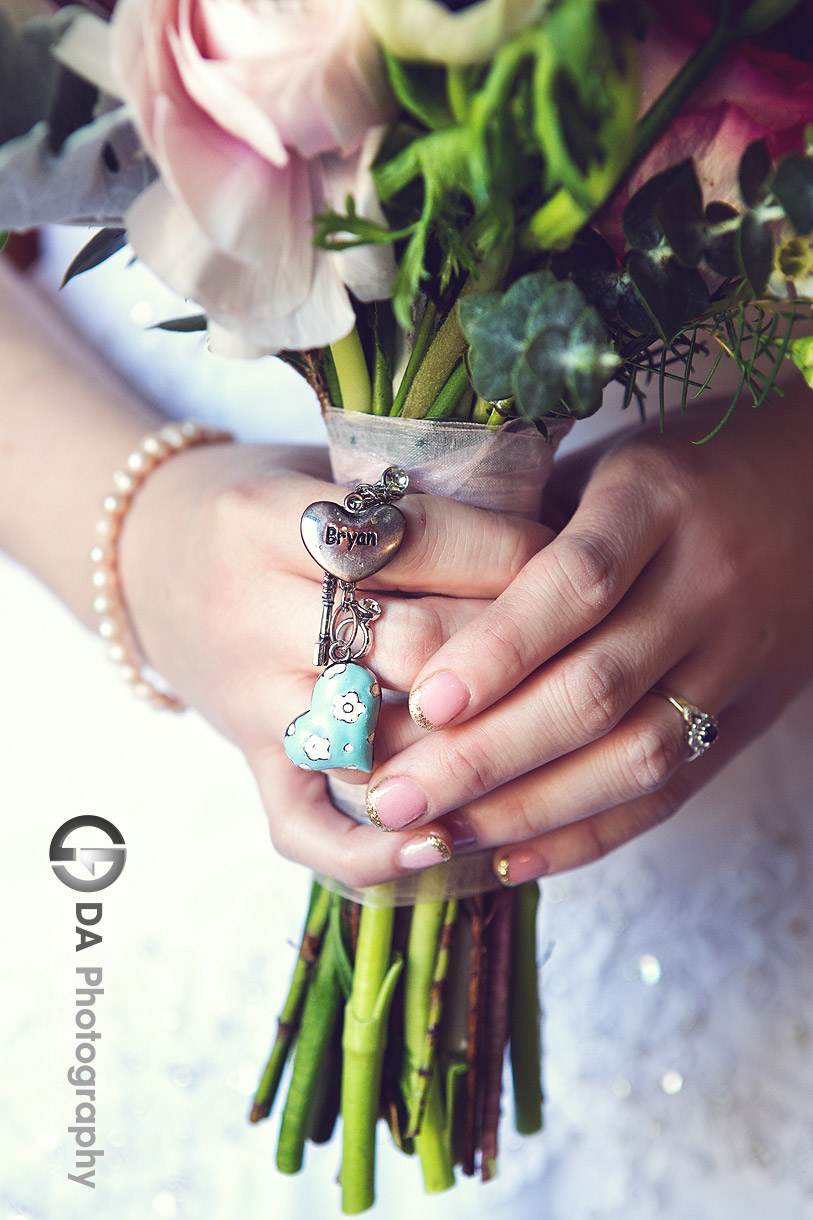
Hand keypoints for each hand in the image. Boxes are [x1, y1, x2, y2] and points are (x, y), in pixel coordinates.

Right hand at [118, 440, 550, 885]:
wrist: (142, 552)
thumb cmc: (259, 504)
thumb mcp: (318, 470)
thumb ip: (410, 502)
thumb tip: (555, 530)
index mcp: (264, 515)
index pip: (416, 539)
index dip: (511, 552)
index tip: (571, 557)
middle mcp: (247, 609)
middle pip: (413, 644)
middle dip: (512, 647)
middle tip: (576, 640)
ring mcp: (245, 696)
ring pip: (377, 738)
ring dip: (469, 744)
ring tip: (545, 731)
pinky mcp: (246, 757)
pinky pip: (304, 824)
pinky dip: (371, 850)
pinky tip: (440, 847)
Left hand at [362, 385, 812, 884]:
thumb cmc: (679, 469)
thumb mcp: (602, 465)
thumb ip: (520, 531)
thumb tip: (398, 601)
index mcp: (659, 498)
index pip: (576, 583)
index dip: (499, 648)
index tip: (424, 702)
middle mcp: (710, 581)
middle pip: (597, 688)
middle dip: (486, 756)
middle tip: (391, 798)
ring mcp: (741, 657)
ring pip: (636, 756)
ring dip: (527, 810)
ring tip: (434, 838)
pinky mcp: (753, 713)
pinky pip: (672, 791)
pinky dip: (589, 833)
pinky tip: (511, 857)